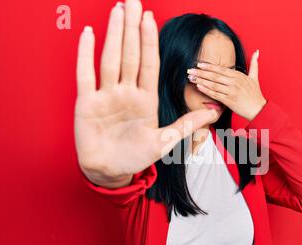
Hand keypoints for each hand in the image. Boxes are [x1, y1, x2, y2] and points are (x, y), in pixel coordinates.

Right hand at [74, 0, 216, 187]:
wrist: (111, 172)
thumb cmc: (136, 157)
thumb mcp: (165, 140)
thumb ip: (187, 124)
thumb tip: (215, 112)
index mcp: (145, 99)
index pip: (149, 63)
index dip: (149, 41)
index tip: (151, 18)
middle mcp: (126, 92)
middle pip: (130, 55)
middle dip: (132, 28)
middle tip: (133, 1)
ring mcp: (106, 96)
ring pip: (110, 59)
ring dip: (113, 35)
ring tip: (117, 11)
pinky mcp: (87, 103)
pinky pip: (86, 75)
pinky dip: (86, 55)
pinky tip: (89, 35)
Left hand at [186, 49, 266, 120]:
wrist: (258, 109)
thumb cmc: (255, 94)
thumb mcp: (255, 77)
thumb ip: (254, 63)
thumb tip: (257, 51)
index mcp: (238, 76)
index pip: (220, 69)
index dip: (209, 66)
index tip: (199, 64)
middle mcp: (234, 82)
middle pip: (214, 76)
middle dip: (201, 72)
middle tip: (190, 70)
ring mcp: (231, 91)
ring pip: (213, 85)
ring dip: (201, 80)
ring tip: (191, 78)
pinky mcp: (229, 101)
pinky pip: (215, 95)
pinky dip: (206, 90)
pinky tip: (199, 87)